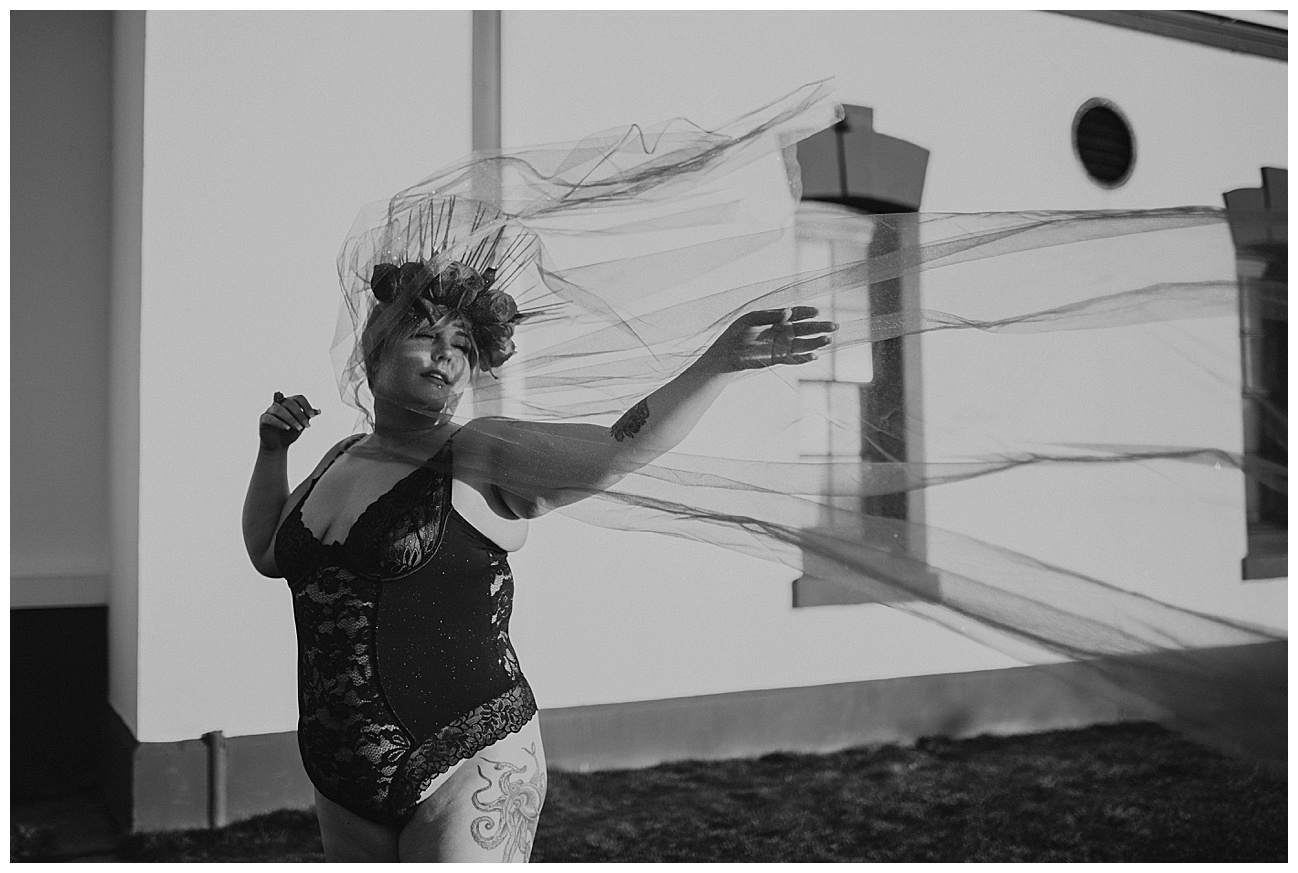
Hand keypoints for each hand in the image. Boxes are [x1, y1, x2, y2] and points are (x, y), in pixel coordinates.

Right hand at [259, 392, 319, 450]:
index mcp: (289, 402)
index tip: (313, 416)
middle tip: (307, 426)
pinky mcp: (263, 419)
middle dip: (300, 414)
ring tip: (299, 429)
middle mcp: (279, 404)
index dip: (306, 405)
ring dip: (291, 419)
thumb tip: (319, 411)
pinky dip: (280, 423)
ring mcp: (270, 411)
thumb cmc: (290, 433)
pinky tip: (287, 428)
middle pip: (290, 403)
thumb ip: (308, 417)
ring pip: (280, 410)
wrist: (278, 446)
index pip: (298, 398)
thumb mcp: (301, 424)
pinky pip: (270, 418)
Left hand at [698, 306, 835, 372]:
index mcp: (777, 319)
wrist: (725, 353)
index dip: (807, 312)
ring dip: (816, 343)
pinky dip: (804, 358)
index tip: (817, 311)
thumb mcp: (752, 319)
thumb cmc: (736, 332)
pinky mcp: (777, 359)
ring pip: (803, 344)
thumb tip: (789, 311)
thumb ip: (771, 315)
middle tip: (835, 325)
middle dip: (820, 327)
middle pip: (805, 329)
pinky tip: (815, 356)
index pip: (797, 314)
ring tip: (828, 340)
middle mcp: (782, 333)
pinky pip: (794, 359)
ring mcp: (781, 346)